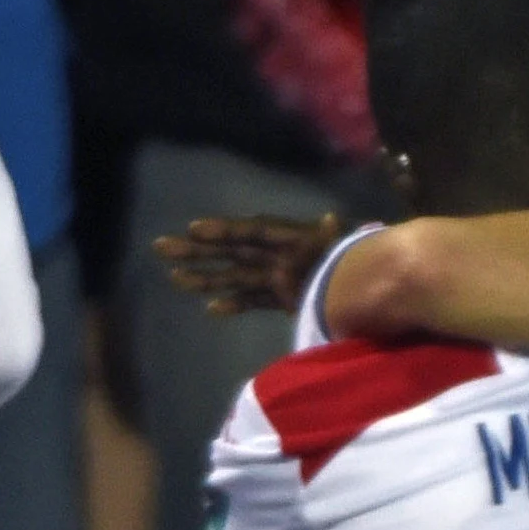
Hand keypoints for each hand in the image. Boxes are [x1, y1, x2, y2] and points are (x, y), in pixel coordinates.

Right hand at [155, 213, 350, 316]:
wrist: (368, 282)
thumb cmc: (353, 259)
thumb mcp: (340, 243)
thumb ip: (330, 234)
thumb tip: (330, 220)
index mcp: (284, 238)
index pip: (248, 233)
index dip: (222, 231)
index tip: (194, 229)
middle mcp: (272, 255)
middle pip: (229, 252)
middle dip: (196, 250)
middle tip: (160, 246)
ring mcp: (274, 276)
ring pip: (232, 276)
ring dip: (204, 277)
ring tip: (174, 277)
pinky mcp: (280, 296)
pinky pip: (251, 299)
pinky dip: (232, 303)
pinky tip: (210, 309)